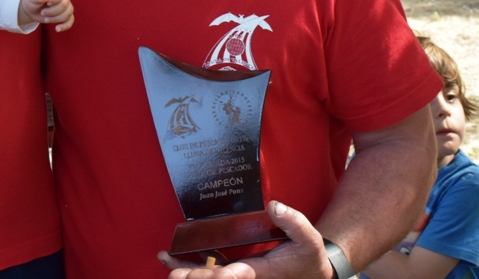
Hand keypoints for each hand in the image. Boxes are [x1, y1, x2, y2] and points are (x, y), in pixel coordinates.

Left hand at [18, 0, 74, 31]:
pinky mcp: (64, 15)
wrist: (31, 8)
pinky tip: (57, 29)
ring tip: (46, 19)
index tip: (47, 3)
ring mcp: (65, 6)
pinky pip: (70, 20)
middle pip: (65, 5)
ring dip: (56, 19)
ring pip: (68, 13)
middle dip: (53, 12)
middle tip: (42, 13)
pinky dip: (65, 26)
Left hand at [158, 201, 331, 278]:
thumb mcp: (309, 238)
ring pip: (210, 275)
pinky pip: (211, 270)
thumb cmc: (308, 255)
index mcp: (263, 271)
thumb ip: (293, 222)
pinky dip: (192, 266)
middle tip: (175, 273)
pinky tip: (171, 258)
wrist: (313, 272)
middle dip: (196, 276)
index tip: (210, 273)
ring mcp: (240, 275)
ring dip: (187, 270)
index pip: (239, 274)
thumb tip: (274, 206)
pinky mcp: (236, 271)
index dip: (222, 275)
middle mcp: (247, 276)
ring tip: (165, 260)